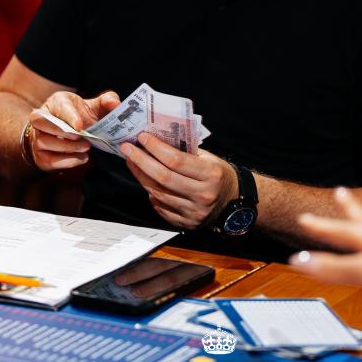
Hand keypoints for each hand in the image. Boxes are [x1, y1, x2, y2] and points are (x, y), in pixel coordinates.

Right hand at [29, 90, 119, 170]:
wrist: (66, 133)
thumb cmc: (80, 116)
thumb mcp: (94, 106)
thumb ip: (107, 101)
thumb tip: (115, 104)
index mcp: (56, 102)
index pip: (59, 107)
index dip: (69, 116)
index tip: (80, 125)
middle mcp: (41, 118)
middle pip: (42, 122)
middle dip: (61, 131)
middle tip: (82, 138)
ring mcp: (37, 137)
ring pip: (44, 142)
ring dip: (66, 148)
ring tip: (86, 148)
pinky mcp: (41, 156)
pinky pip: (49, 159)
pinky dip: (67, 161)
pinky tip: (82, 158)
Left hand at [121, 133, 237, 229]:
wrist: (233, 201)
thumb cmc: (218, 173)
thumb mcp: (208, 158)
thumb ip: (185, 151)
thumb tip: (157, 139)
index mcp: (210, 174)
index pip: (176, 160)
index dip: (156, 148)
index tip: (142, 137)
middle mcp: (202, 195)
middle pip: (163, 177)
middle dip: (141, 161)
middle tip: (127, 149)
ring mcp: (193, 212)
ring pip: (158, 193)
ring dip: (141, 176)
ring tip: (132, 161)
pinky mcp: (185, 224)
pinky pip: (160, 207)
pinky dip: (150, 193)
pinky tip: (145, 180)